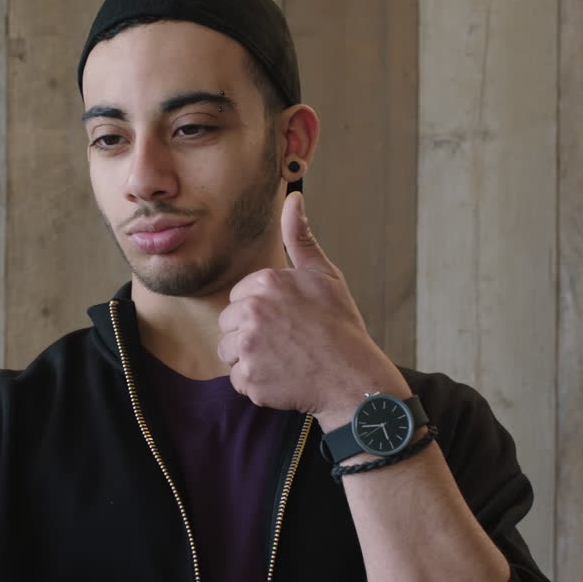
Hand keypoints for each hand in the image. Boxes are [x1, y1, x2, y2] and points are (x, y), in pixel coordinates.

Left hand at [217, 192, 409, 428]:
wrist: (354, 378)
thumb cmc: (340, 326)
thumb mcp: (324, 275)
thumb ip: (300, 238)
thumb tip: (293, 197)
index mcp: (266, 283)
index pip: (238, 298)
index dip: (261, 311)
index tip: (287, 321)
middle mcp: (252, 311)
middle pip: (228, 324)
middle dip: (250, 334)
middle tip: (286, 343)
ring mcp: (248, 347)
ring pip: (228, 352)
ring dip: (249, 359)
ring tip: (283, 360)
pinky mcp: (249, 379)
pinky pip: (237, 380)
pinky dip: (256, 384)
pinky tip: (282, 378)